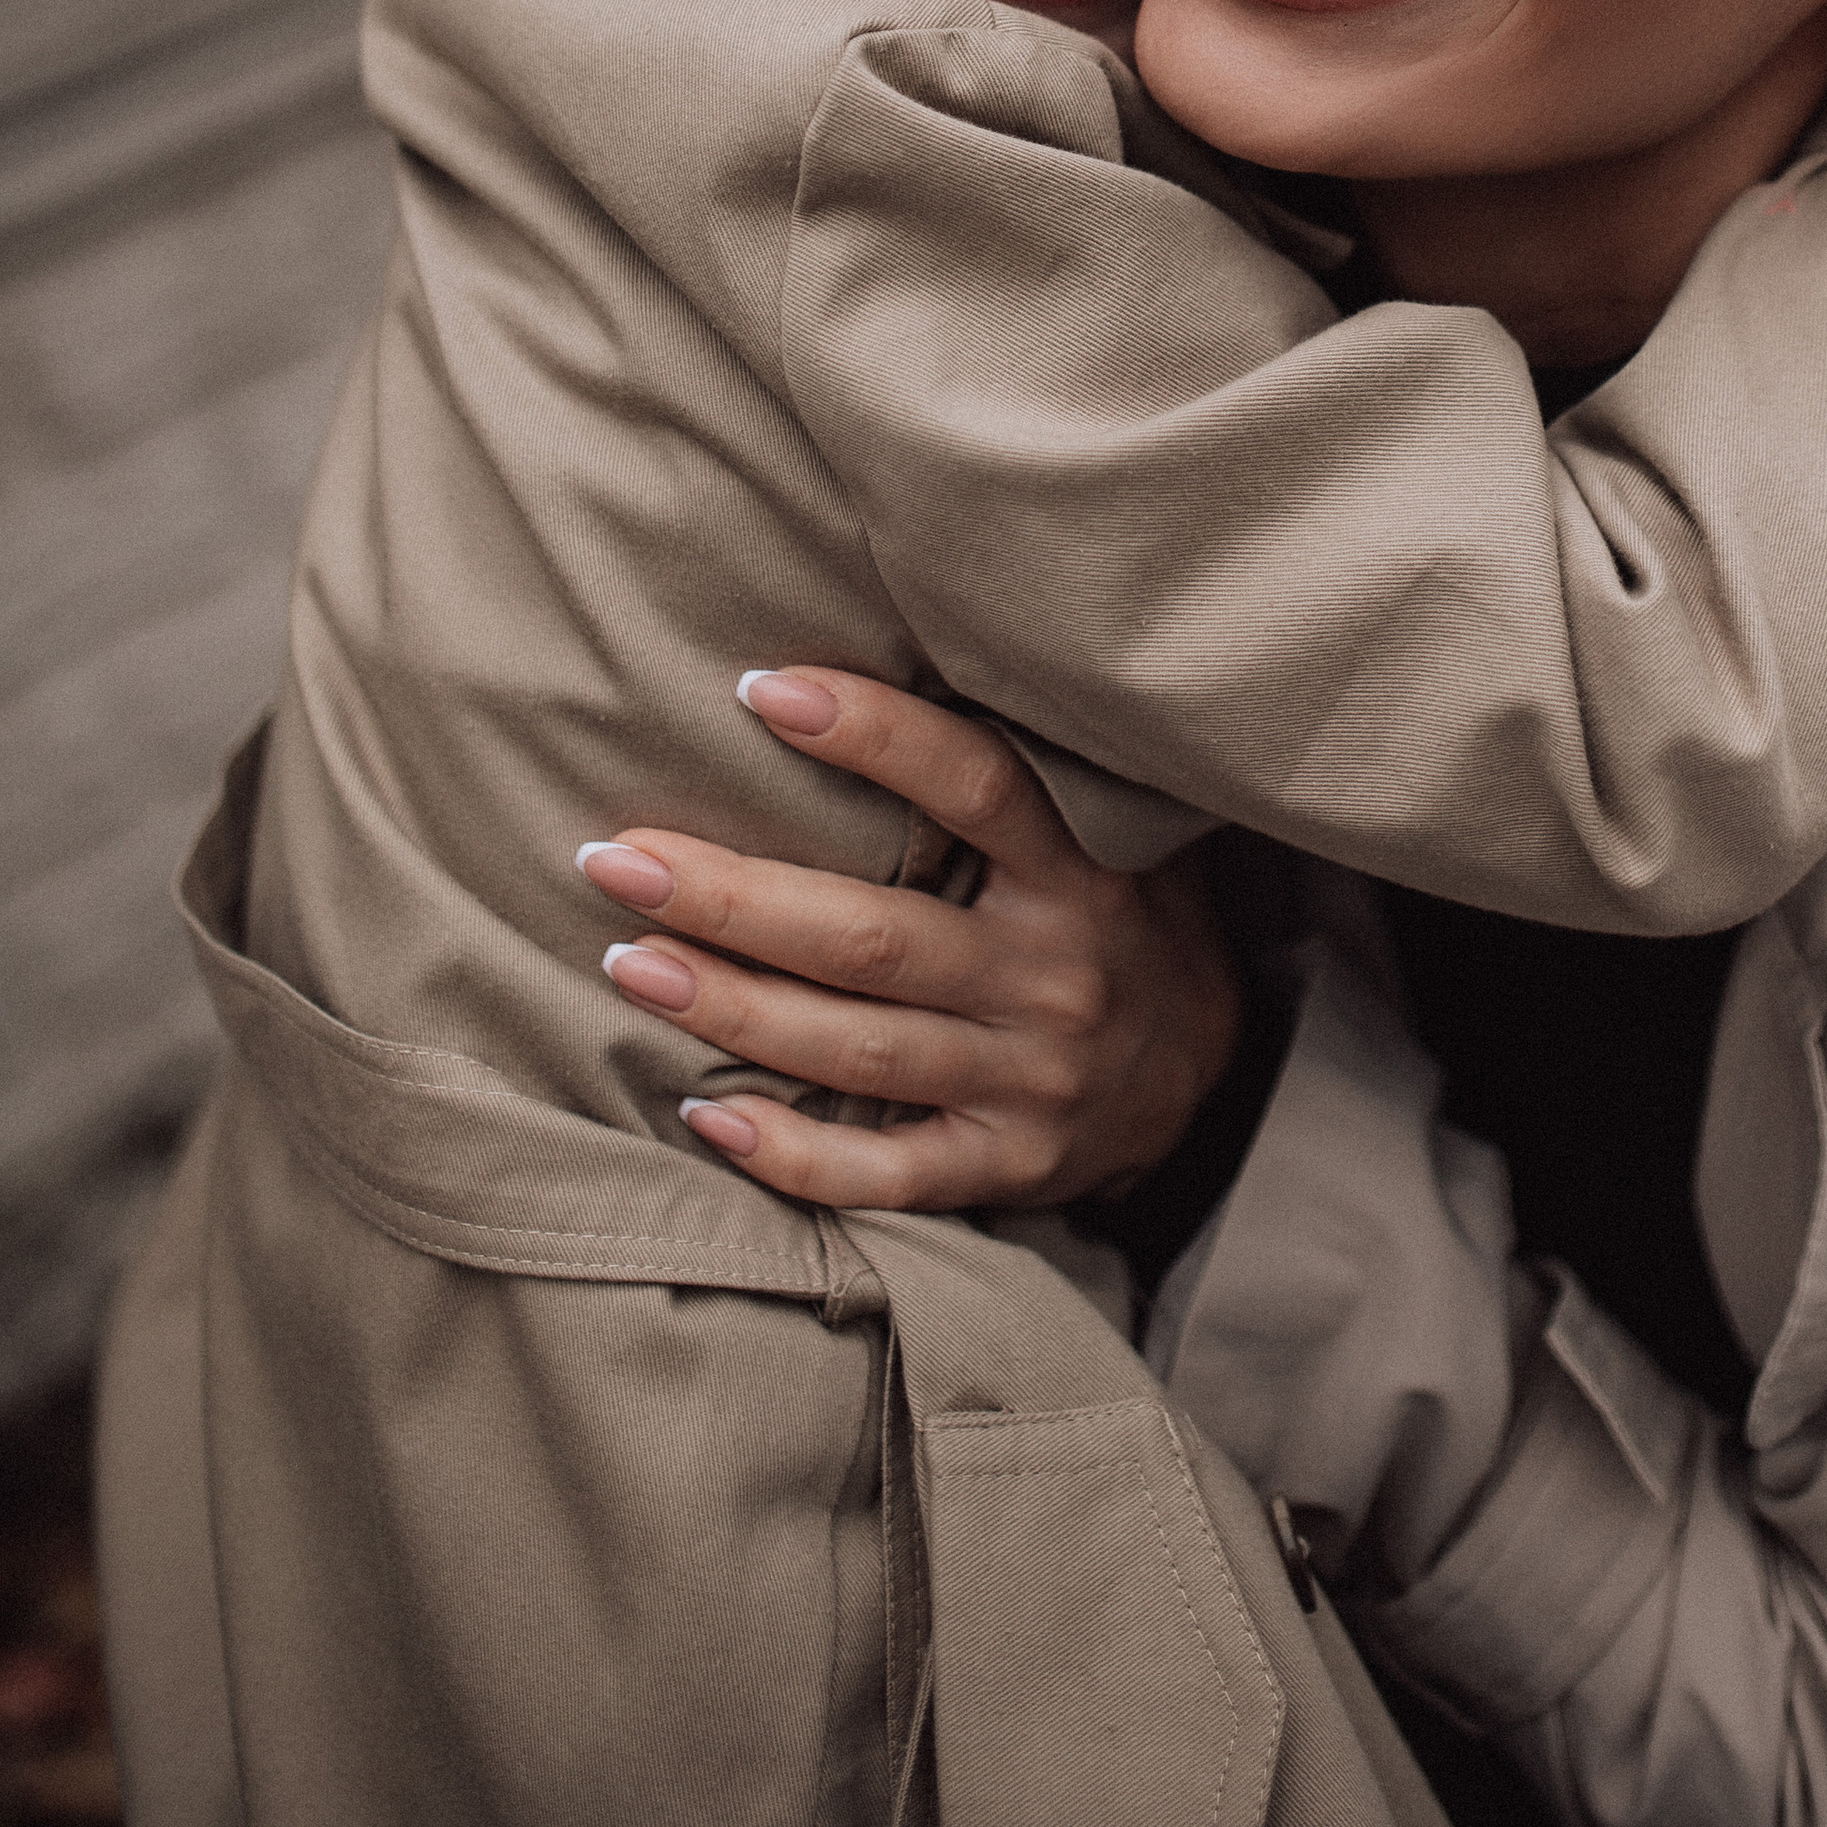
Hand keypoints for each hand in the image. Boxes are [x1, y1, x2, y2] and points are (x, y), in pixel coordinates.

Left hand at [576, 671, 1240, 1213]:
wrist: (1211, 1076)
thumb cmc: (1120, 914)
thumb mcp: (1111, 828)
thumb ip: (1021, 770)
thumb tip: (888, 653)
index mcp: (1082, 871)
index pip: (975, 786)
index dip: (872, 734)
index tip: (760, 689)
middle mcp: (1055, 975)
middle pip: (872, 936)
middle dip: (731, 897)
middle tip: (615, 858)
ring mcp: (1030, 1081)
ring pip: (857, 1050)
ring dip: (731, 1007)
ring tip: (626, 963)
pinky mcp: (1007, 1166)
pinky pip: (887, 1173)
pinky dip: (793, 1155)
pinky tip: (704, 1115)